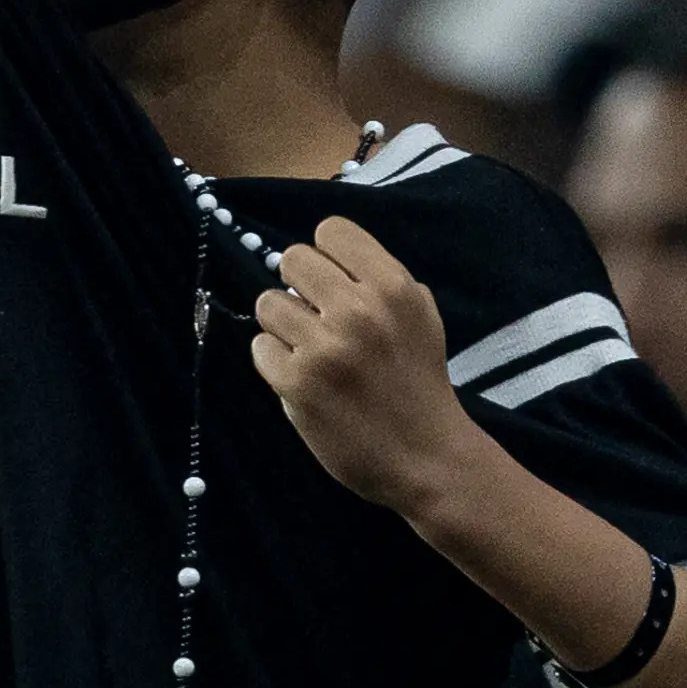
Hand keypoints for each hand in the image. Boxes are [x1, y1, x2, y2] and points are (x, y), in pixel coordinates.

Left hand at [253, 214, 476, 519]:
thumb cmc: (419, 384)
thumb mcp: (421, 317)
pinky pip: (261, 349)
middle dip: (298, 287)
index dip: (325, 255)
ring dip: (281, 326)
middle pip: (292, 259)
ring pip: (268, 303)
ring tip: (306, 350)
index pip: (331, 231)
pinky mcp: (298, 384)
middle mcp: (358, 311)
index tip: (331, 282)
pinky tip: (300, 379)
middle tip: (313, 317)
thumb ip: (381, 282)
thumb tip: (326, 260)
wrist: (426, 456)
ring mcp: (325, 348)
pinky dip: (275, 363)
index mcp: (393, 287)